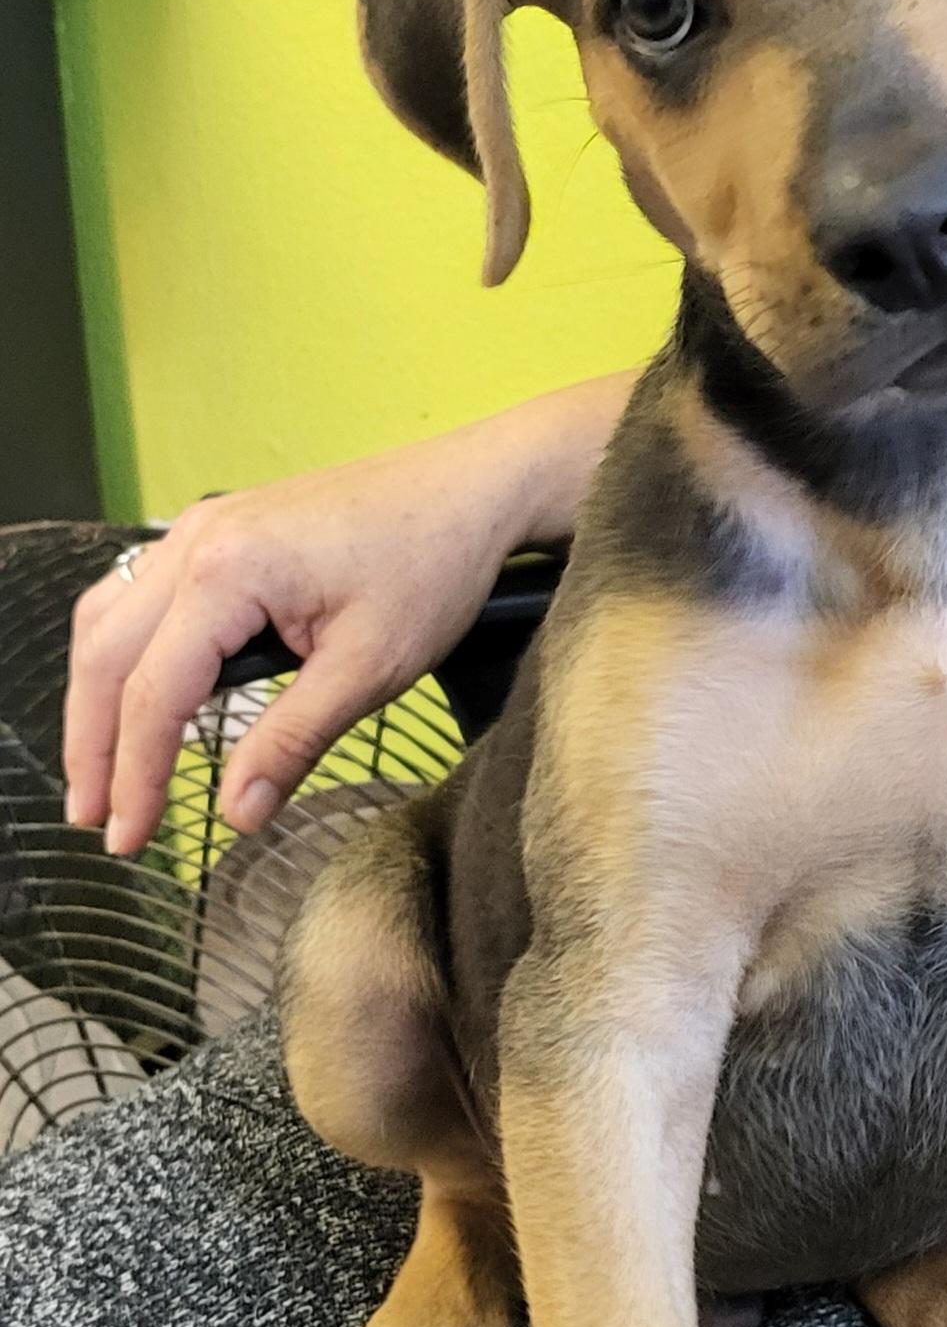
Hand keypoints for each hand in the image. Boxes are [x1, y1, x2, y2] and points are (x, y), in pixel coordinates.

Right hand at [64, 375, 635, 853]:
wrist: (472, 486)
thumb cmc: (433, 566)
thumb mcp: (369, 669)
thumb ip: (293, 741)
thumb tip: (237, 813)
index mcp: (228, 573)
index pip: (155, 694)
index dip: (137, 775)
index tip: (133, 840)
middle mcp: (196, 540)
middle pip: (108, 656)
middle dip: (94, 746)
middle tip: (96, 822)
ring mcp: (202, 525)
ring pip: (109, 620)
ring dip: (96, 699)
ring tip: (100, 774)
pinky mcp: (220, 527)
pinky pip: (138, 593)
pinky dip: (121, 653)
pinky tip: (131, 698)